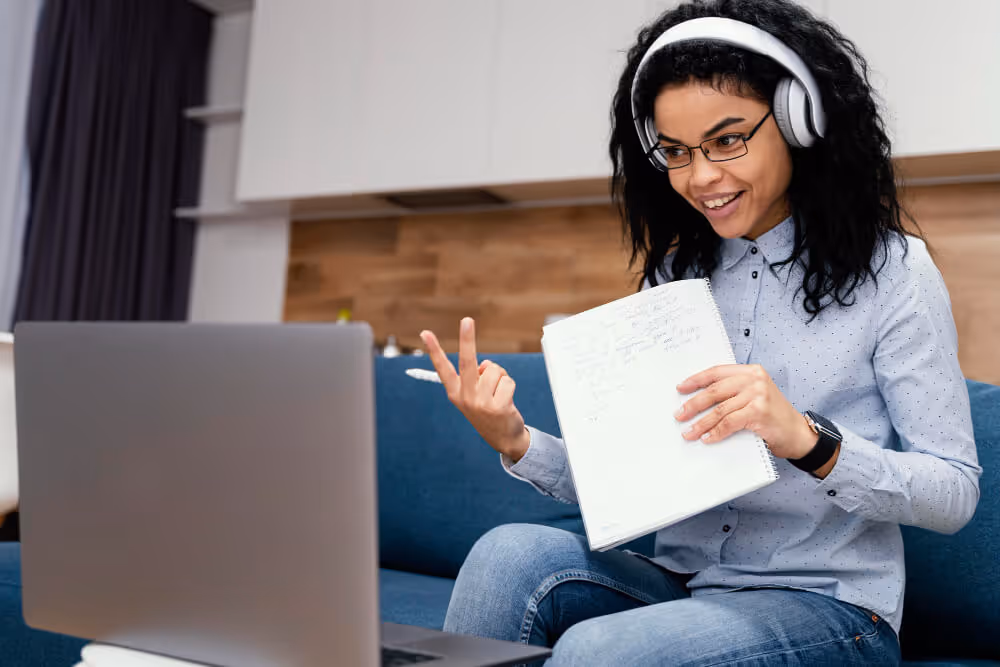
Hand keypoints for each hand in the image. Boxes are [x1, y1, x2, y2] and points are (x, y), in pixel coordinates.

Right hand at [419, 318, 529, 461]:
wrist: (504, 439)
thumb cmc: (488, 410)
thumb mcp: (475, 395)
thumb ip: (477, 377)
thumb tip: (486, 365)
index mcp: (455, 393)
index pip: (442, 368)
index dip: (434, 349)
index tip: (425, 333)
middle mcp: (465, 397)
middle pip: (467, 362)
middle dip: (467, 339)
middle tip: (467, 319)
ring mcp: (481, 403)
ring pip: (494, 370)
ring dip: (501, 376)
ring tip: (499, 393)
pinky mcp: (498, 407)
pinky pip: (507, 380)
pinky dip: (510, 385)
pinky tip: (507, 401)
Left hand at [673, 364, 818, 460]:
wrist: (798, 434)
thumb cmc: (773, 416)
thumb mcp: (754, 396)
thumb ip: (733, 392)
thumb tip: (698, 400)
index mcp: (751, 371)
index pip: (716, 372)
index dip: (696, 380)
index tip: (680, 388)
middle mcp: (754, 379)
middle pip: (715, 391)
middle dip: (693, 404)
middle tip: (679, 415)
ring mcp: (758, 395)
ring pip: (720, 409)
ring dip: (701, 423)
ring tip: (689, 432)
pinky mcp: (759, 412)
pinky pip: (729, 423)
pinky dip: (716, 432)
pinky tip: (707, 438)